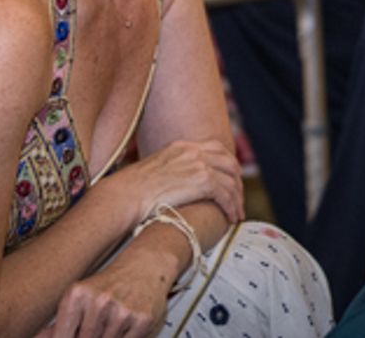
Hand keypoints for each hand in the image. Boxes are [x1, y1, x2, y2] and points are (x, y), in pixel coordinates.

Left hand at [35, 254, 169, 337]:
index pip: (62, 337)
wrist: (144, 266)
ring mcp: (122, 311)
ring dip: (105, 337)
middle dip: (87, 337)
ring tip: (108, 325)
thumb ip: (58, 324)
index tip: (72, 336)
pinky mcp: (142, 319)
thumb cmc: (108, 285)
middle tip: (95, 326)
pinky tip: (122, 328)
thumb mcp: (79, 298)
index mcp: (77, 295)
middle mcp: (99, 301)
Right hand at [107, 139, 243, 225]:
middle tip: (238, 199)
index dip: (228, 163)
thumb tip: (179, 185)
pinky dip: (231, 207)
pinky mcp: (202, 181)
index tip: (232, 177)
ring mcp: (199, 164)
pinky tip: (230, 218)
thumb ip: (173, 171)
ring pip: (230, 180)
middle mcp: (193, 151)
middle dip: (237, 181)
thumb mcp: (156, 170)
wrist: (125, 195)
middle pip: (229, 162)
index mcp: (182, 146)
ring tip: (236, 214)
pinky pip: (226, 194)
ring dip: (236, 199)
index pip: (215, 147)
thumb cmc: (132, 191)